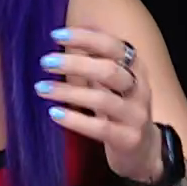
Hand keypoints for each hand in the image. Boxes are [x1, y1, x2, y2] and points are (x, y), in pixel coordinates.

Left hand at [37, 27, 161, 183]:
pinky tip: (54, 113)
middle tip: (45, 62)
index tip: (57, 35)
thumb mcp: (114, 82)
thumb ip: (96, 61)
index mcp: (136, 68)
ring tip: (41, 88)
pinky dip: (75, 119)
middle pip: (109, 70)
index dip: (86, 38)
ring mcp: (136, 115)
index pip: (113, 46)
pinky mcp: (128, 139)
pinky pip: (100, 128)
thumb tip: (66, 35)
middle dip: (75, 63)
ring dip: (68, 91)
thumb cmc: (120, 109)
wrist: (145, 150)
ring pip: (102, 99)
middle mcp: (140, 88)